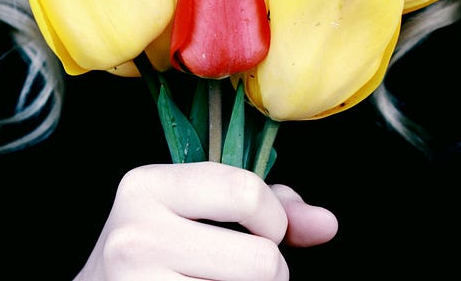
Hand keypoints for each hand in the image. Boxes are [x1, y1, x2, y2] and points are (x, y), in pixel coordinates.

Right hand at [75, 162, 337, 279]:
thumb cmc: (158, 252)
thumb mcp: (199, 212)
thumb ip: (267, 208)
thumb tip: (325, 225)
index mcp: (147, 186)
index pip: (245, 193)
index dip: (274, 221)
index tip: (263, 233)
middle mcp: (135, 235)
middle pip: (262, 261)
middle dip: (270, 273)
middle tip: (240, 273)